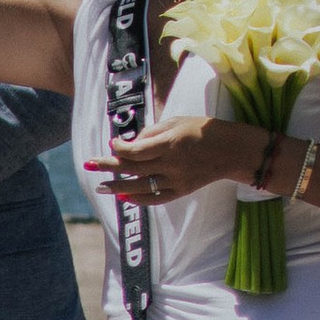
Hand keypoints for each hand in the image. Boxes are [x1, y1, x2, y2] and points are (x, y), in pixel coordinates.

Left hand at [85, 113, 257, 206]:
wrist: (231, 150)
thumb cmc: (202, 129)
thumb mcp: (177, 121)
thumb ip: (152, 132)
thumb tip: (130, 142)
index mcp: (170, 143)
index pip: (137, 149)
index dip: (120, 148)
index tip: (113, 143)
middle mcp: (171, 164)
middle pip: (133, 167)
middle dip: (109, 166)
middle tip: (88, 165)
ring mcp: (176, 180)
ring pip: (141, 186)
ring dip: (118, 186)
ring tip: (101, 186)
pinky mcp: (181, 191)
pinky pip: (155, 198)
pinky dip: (138, 198)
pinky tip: (123, 197)